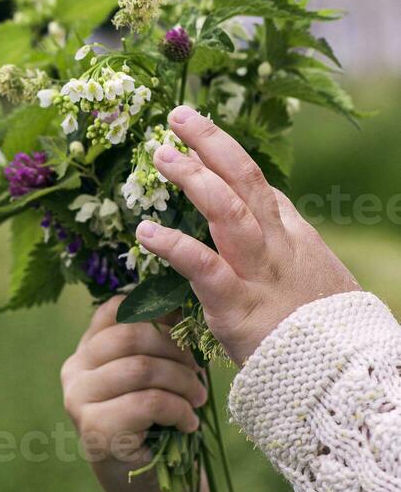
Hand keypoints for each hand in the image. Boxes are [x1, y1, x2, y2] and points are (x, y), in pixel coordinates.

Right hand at [61, 296, 206, 491]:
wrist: (153, 490)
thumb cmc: (160, 424)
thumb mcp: (157, 374)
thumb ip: (158, 339)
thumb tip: (183, 299)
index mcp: (87, 349)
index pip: (116, 308)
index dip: (158, 312)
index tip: (186, 332)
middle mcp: (74, 369)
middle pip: (131, 334)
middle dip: (177, 350)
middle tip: (200, 374)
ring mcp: (78, 399)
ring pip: (142, 367)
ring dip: (183, 382)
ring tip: (199, 399)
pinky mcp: (94, 428)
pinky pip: (148, 401)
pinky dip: (179, 410)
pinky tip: (189, 423)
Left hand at [137, 106, 359, 365]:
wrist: (345, 374)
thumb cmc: (325, 332)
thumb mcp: (315, 281)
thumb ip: (287, 251)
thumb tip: (267, 227)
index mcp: (294, 238)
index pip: (260, 187)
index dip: (228, 157)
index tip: (200, 137)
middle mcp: (278, 245)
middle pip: (245, 179)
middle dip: (211, 143)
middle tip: (178, 117)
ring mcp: (258, 272)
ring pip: (227, 210)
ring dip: (192, 177)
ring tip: (161, 153)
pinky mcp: (237, 305)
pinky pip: (202, 266)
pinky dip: (173, 244)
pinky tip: (145, 229)